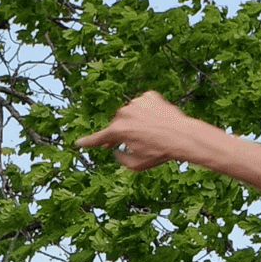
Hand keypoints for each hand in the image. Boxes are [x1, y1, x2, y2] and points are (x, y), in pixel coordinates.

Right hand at [76, 90, 197, 171]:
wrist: (182, 136)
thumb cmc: (160, 152)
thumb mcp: (137, 165)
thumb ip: (121, 159)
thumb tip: (115, 150)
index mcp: (118, 130)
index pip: (99, 138)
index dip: (88, 142)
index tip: (78, 143)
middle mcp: (124, 113)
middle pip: (117, 124)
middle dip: (120, 132)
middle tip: (128, 142)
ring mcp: (136, 102)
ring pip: (131, 113)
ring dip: (136, 121)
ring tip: (150, 133)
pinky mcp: (149, 96)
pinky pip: (144, 104)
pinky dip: (147, 111)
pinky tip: (156, 121)